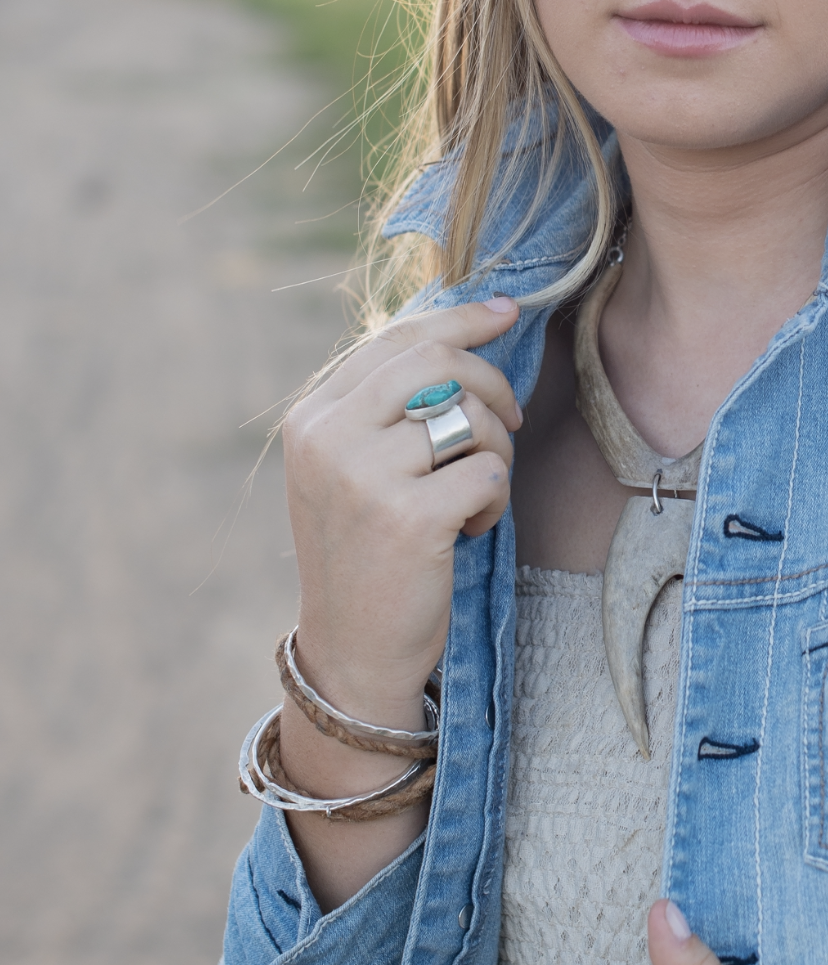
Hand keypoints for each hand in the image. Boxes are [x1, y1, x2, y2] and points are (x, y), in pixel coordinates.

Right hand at [282, 296, 520, 728]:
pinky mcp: (410, 518)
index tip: (506, 312)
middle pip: (438, 362)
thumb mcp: (348, 469)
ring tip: (474, 495)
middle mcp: (329, 438)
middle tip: (511, 417)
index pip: (396, 340)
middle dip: (492, 381)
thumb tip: (459, 330)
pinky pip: (490, 470)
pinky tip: (470, 528)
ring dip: (495, 451)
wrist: (352, 652)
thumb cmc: (366, 554)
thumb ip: (384, 406)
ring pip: (471, 417)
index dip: (460, 319)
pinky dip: (495, 499)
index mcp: (312, 417)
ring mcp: (366, 477)